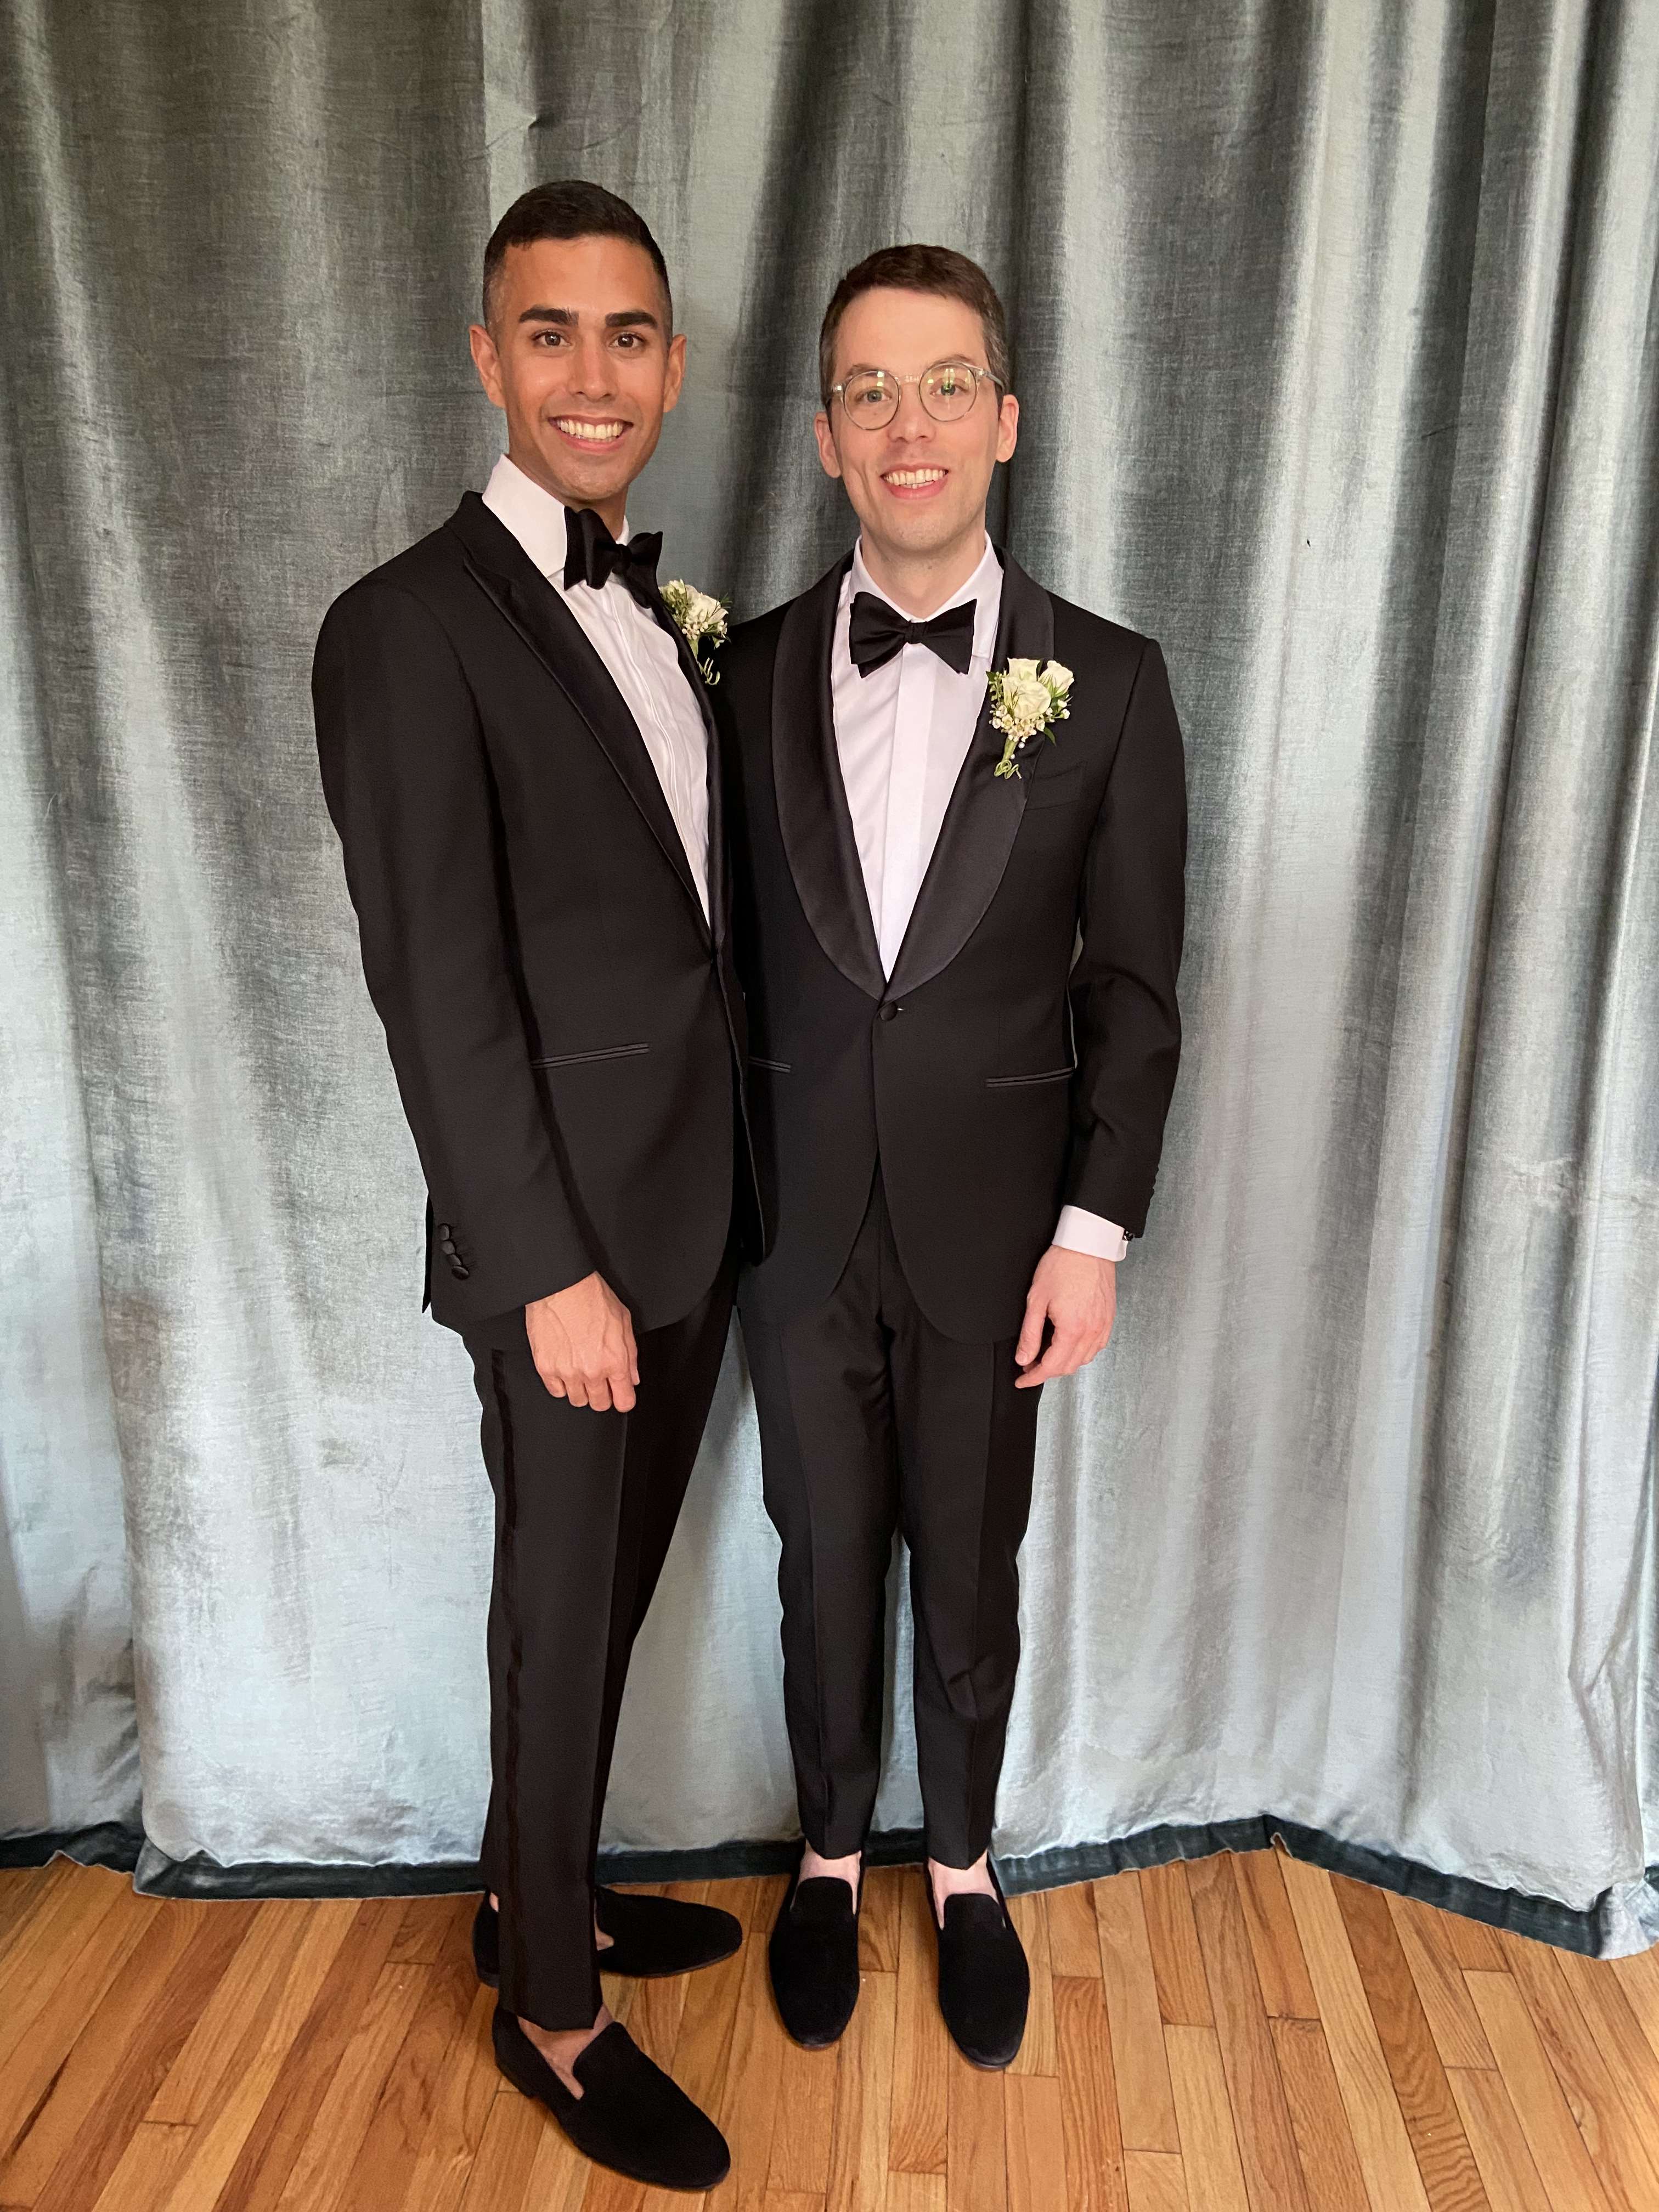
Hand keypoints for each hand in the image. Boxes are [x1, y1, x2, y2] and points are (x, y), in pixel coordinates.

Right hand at [525, 1273, 639, 1411]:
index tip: (620, 1395)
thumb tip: (632, 1376)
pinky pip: (556, 1391)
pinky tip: (565, 1368)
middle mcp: (592, 1371)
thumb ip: (630, 1355)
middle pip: (600, 1404)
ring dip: (581, 1389)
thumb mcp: (624, 1322)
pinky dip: (561, 1384)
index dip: (623, 1399)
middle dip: (603, 1394)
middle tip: (600, 1380)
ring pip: (577, 1401)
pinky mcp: (546, 1368)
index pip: (624, 1402)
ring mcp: (567, 1372)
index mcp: (615, 1361)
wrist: (561, 1286)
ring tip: (581, 1370)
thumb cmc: (592, 1297)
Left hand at [1014, 1246, 1116, 1387]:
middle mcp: (1092, 1332)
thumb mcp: (1036, 1300)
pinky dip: (1080, 1352)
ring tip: (1045, 1354)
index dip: (1034, 1377)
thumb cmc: (1063, 1265)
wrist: (1088, 1244)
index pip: (1052, 1366)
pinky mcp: (1108, 1319)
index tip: (1022, 1380)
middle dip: (1047, 1371)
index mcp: (1073, 1329)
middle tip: (1029, 1365)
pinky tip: (1067, 1344)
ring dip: (1063, 1363)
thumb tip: (1024, 1358)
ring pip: (1083, 1360)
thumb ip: (1029, 1334)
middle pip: (1068, 1367)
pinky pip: (1095, 1347)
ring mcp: (1103, 1326)